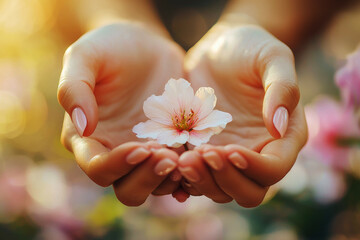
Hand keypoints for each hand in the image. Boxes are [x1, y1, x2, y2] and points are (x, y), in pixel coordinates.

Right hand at [58, 23, 184, 205]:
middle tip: (169, 158)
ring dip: (170, 178)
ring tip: (187, 157)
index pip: (98, 167)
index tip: (140, 147)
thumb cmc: (110, 47)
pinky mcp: (170, 146)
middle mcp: (115, 152)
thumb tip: (83, 127)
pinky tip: (202, 161)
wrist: (145, 45)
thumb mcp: (86, 56)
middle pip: (127, 188)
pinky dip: (190, 173)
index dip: (117, 165)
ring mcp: (144, 152)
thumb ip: (74, 88)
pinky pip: (180, 171)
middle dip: (147, 178)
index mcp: (87, 138)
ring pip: (156, 185)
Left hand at [179, 23, 307, 206]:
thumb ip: (283, 88)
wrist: (219, 49)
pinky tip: (171, 160)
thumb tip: (279, 126)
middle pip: (248, 191)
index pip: (274, 169)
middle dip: (225, 179)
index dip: (254, 167)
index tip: (229, 148)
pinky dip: (185, 177)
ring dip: (201, 181)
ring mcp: (230, 156)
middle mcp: (259, 153)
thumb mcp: (271, 57)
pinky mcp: (205, 152)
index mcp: (284, 136)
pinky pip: (196, 178)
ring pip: (220, 190)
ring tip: (183, 159)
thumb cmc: (250, 48)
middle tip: (201, 154)